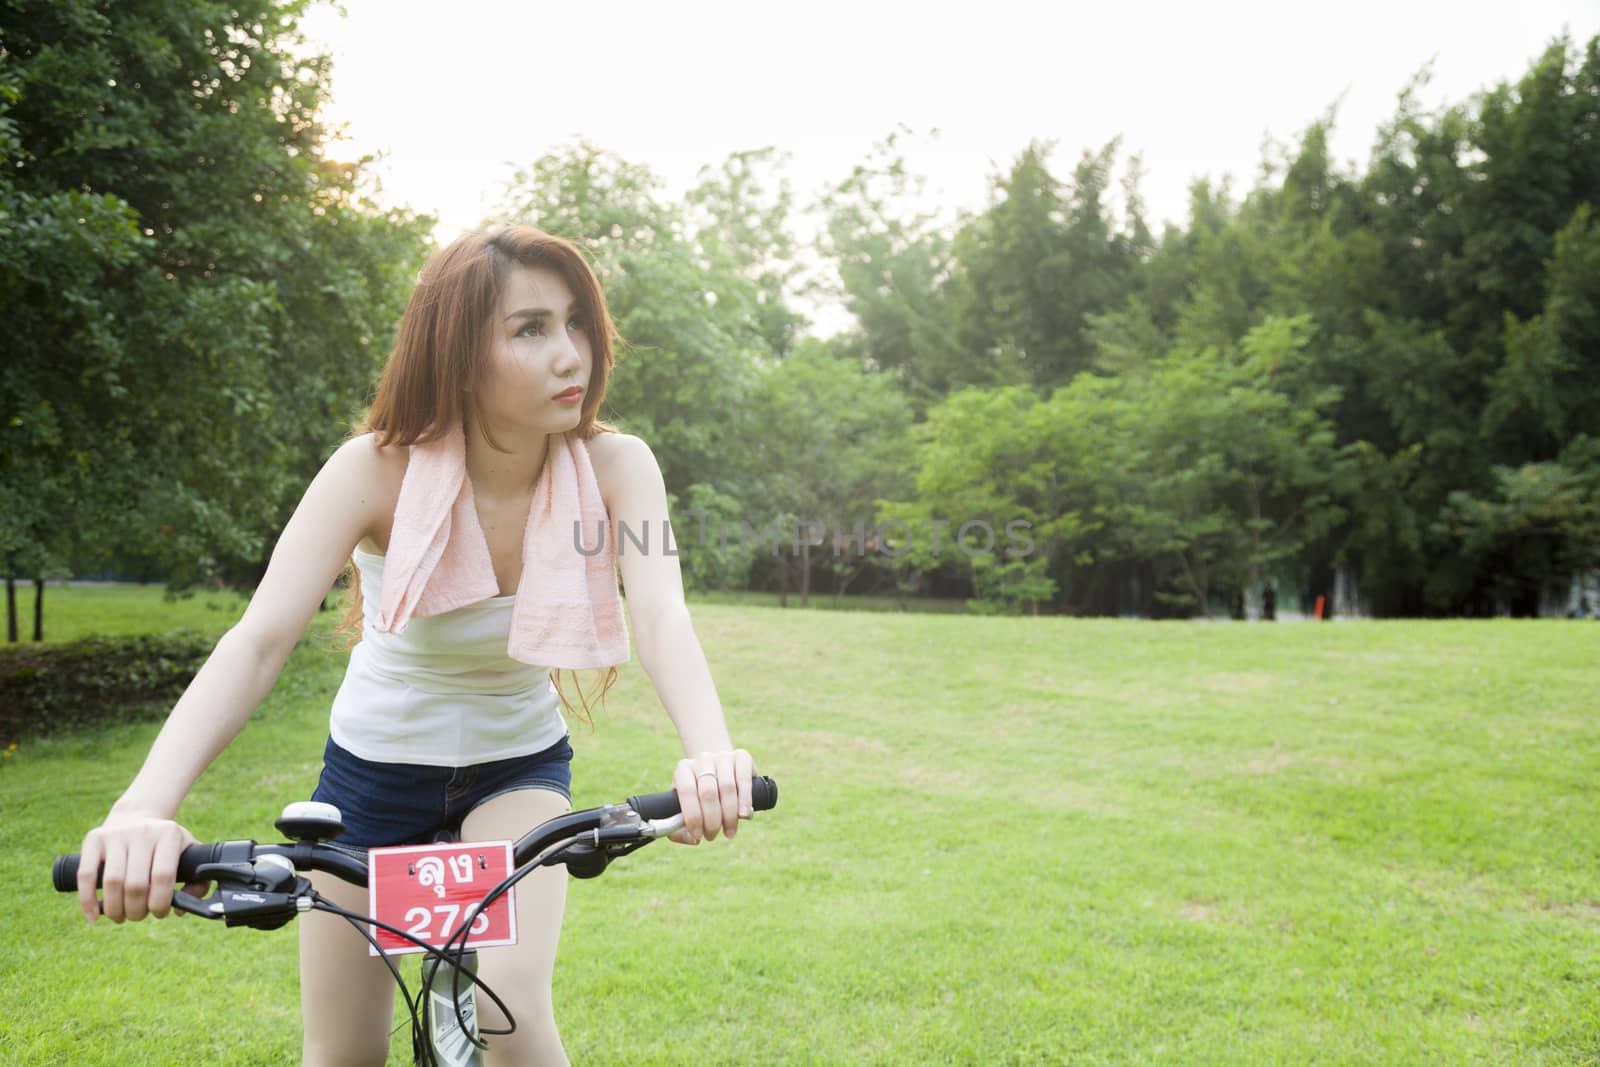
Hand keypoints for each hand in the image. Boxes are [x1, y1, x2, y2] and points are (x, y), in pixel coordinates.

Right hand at [77, 812, 201, 922]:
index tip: (159, 913)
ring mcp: (116, 834)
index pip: (163, 876)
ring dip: (115, 909)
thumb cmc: (165, 846)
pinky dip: (87, 901)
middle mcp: (143, 831)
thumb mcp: (188, 853)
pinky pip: (85, 875)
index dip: (160, 902)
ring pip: (112, 882)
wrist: (135, 817)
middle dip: (137, 910)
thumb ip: (197, 881)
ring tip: (121, 916)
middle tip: (138, 916)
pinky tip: (94, 916)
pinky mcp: (94, 839)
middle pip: (135, 883)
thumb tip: (182, 909)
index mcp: (169, 834)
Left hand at [670, 749, 754, 844]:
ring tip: (729, 832)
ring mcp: (723, 756)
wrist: (719, 771)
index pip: (687, 792)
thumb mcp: (683, 808)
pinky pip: (744, 779)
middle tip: (713, 836)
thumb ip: (678, 827)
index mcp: (684, 769)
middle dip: (712, 821)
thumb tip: (692, 839)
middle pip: (708, 792)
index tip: (698, 836)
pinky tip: (744, 815)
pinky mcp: (742, 757)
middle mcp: (702, 759)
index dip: (693, 816)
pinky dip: (745, 800)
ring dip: (729, 815)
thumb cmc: (699, 796)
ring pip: (727, 787)